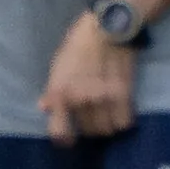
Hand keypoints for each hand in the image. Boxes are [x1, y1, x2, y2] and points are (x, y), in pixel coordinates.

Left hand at [40, 17, 138, 143]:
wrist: (107, 28)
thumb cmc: (77, 45)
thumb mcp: (57, 66)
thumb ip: (52, 90)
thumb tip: (45, 107)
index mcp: (60, 94)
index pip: (60, 133)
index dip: (65, 140)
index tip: (70, 140)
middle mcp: (80, 101)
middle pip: (88, 131)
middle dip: (90, 129)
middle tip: (93, 120)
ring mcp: (103, 99)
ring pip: (107, 129)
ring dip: (107, 127)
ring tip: (108, 117)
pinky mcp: (123, 94)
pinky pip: (124, 121)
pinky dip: (123, 121)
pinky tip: (121, 113)